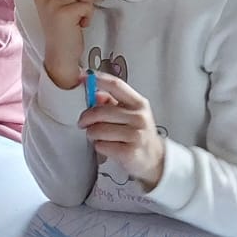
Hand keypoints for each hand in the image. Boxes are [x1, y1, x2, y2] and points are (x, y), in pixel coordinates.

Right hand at [32, 0, 91, 88]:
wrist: (61, 55)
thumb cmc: (63, 28)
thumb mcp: (57, 3)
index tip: (65, 8)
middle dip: (79, 0)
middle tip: (70, 16)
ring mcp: (52, 3)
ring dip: (84, 9)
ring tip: (73, 21)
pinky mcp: (64, 13)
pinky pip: (88, 6)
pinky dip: (87, 16)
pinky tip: (77, 26)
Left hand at [78, 73, 165, 189]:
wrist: (154, 158)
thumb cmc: (137, 133)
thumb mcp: (130, 114)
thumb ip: (112, 102)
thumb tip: (95, 94)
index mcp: (138, 103)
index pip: (116, 85)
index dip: (97, 80)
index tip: (83, 78)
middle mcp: (139, 117)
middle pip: (101, 110)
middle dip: (86, 117)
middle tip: (83, 122)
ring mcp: (136, 135)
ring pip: (98, 130)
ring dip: (92, 134)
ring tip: (98, 137)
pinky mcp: (129, 152)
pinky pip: (101, 146)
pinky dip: (99, 147)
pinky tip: (107, 147)